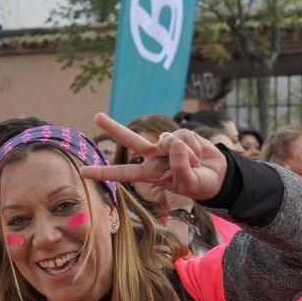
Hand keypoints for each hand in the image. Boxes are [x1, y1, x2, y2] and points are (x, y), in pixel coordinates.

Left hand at [81, 112, 228, 202]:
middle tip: (96, 116)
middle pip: (131, 141)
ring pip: (169, 142)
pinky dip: (194, 148)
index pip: (123, 173)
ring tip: (194, 164)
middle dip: (114, 128)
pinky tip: (198, 155)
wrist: (218, 176)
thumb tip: (174, 142)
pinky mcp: (181, 134)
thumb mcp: (189, 183)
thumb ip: (180, 167)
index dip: (103, 173)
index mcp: (149, 174)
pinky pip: (185, 138)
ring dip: (187, 156)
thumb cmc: (199, 184)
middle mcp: (154, 157)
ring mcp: (166, 144)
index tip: (83, 171)